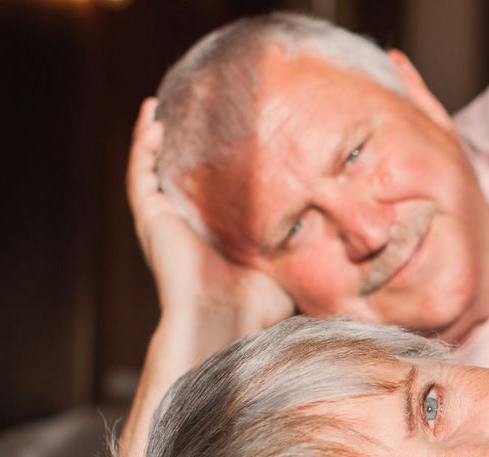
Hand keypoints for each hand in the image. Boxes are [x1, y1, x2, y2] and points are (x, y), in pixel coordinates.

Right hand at [127, 98, 292, 330]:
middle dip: (182, 140)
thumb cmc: (259, 304)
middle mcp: (186, 223)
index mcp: (214, 231)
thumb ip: (305, 245)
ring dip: (154, 134)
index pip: (212, 187)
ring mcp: (165, 219)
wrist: (225, 321)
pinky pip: (141, 172)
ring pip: (152, 166)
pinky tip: (154, 117)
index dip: (217, 161)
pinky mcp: (152, 216)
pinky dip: (143, 143)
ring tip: (159, 104)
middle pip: (179, 172)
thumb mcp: (288, 264)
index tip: (231, 129)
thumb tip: (347, 234)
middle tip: (192, 105)